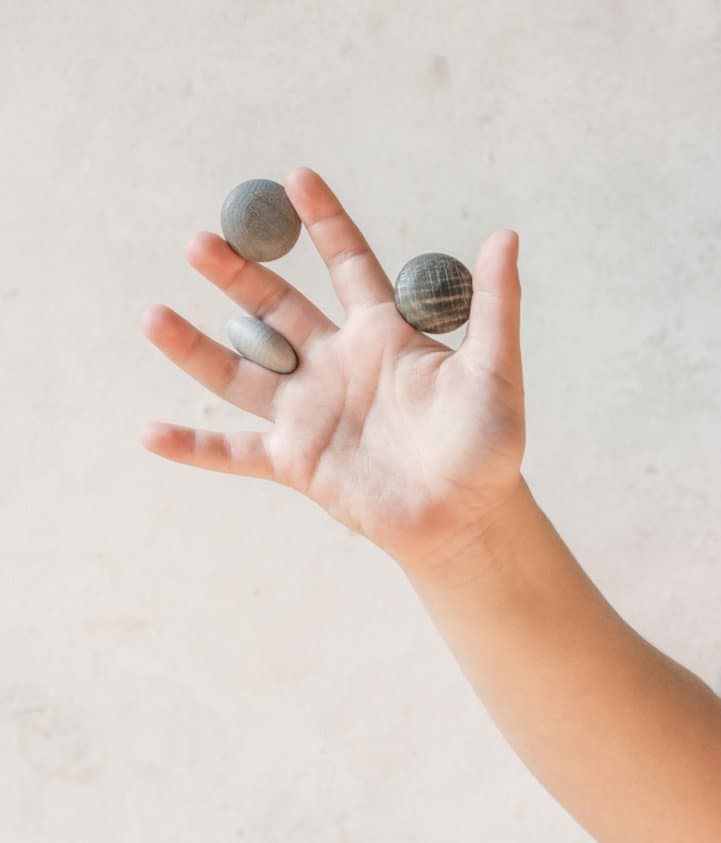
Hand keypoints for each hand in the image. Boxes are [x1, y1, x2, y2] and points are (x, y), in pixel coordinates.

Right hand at [141, 167, 524, 573]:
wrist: (468, 515)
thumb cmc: (487, 444)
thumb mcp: (495, 369)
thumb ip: (495, 305)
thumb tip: (506, 234)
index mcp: (382, 336)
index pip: (347, 265)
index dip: (324, 222)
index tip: (297, 177)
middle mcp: (336, 366)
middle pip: (277, 310)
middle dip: (239, 276)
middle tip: (200, 242)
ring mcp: (310, 414)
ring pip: (241, 372)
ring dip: (196, 348)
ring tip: (153, 314)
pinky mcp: (296, 462)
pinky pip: (234, 451)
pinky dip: (193, 446)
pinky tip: (149, 433)